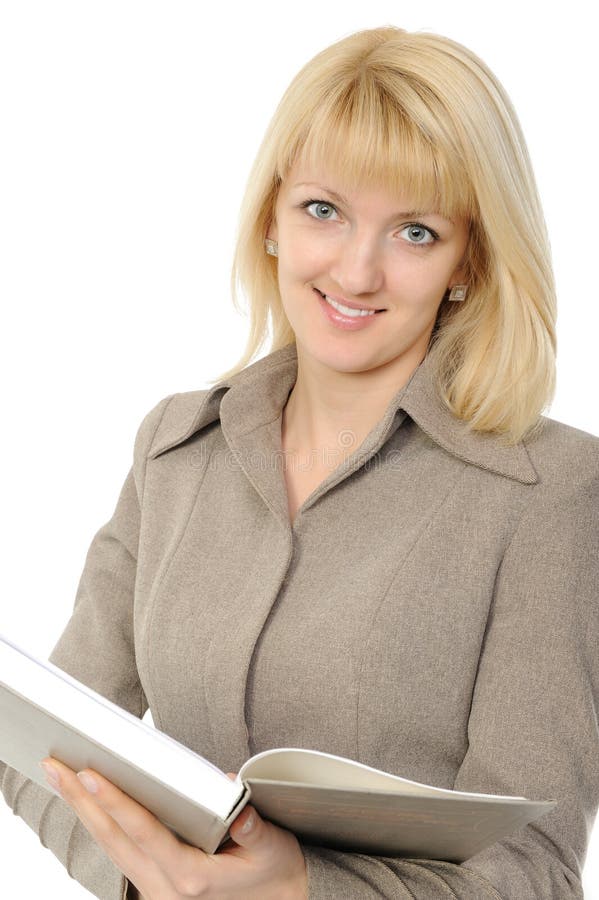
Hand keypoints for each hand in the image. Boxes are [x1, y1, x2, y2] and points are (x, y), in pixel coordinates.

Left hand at [40, 757, 307, 899]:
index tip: (92, 775)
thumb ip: (252, 824)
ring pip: (110, 848)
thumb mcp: (273, 847)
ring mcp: (156, 892)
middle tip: (56, 767)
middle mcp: (166, 889)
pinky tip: (89, 804)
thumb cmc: (275, 874)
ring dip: (84, 811)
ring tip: (62, 778)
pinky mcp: (154, 887)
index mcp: (192, 878)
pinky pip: (118, 855)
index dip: (117, 802)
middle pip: (113, 839)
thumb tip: (232, 788)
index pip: (145, 833)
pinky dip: (100, 826)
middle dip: (82, 801)